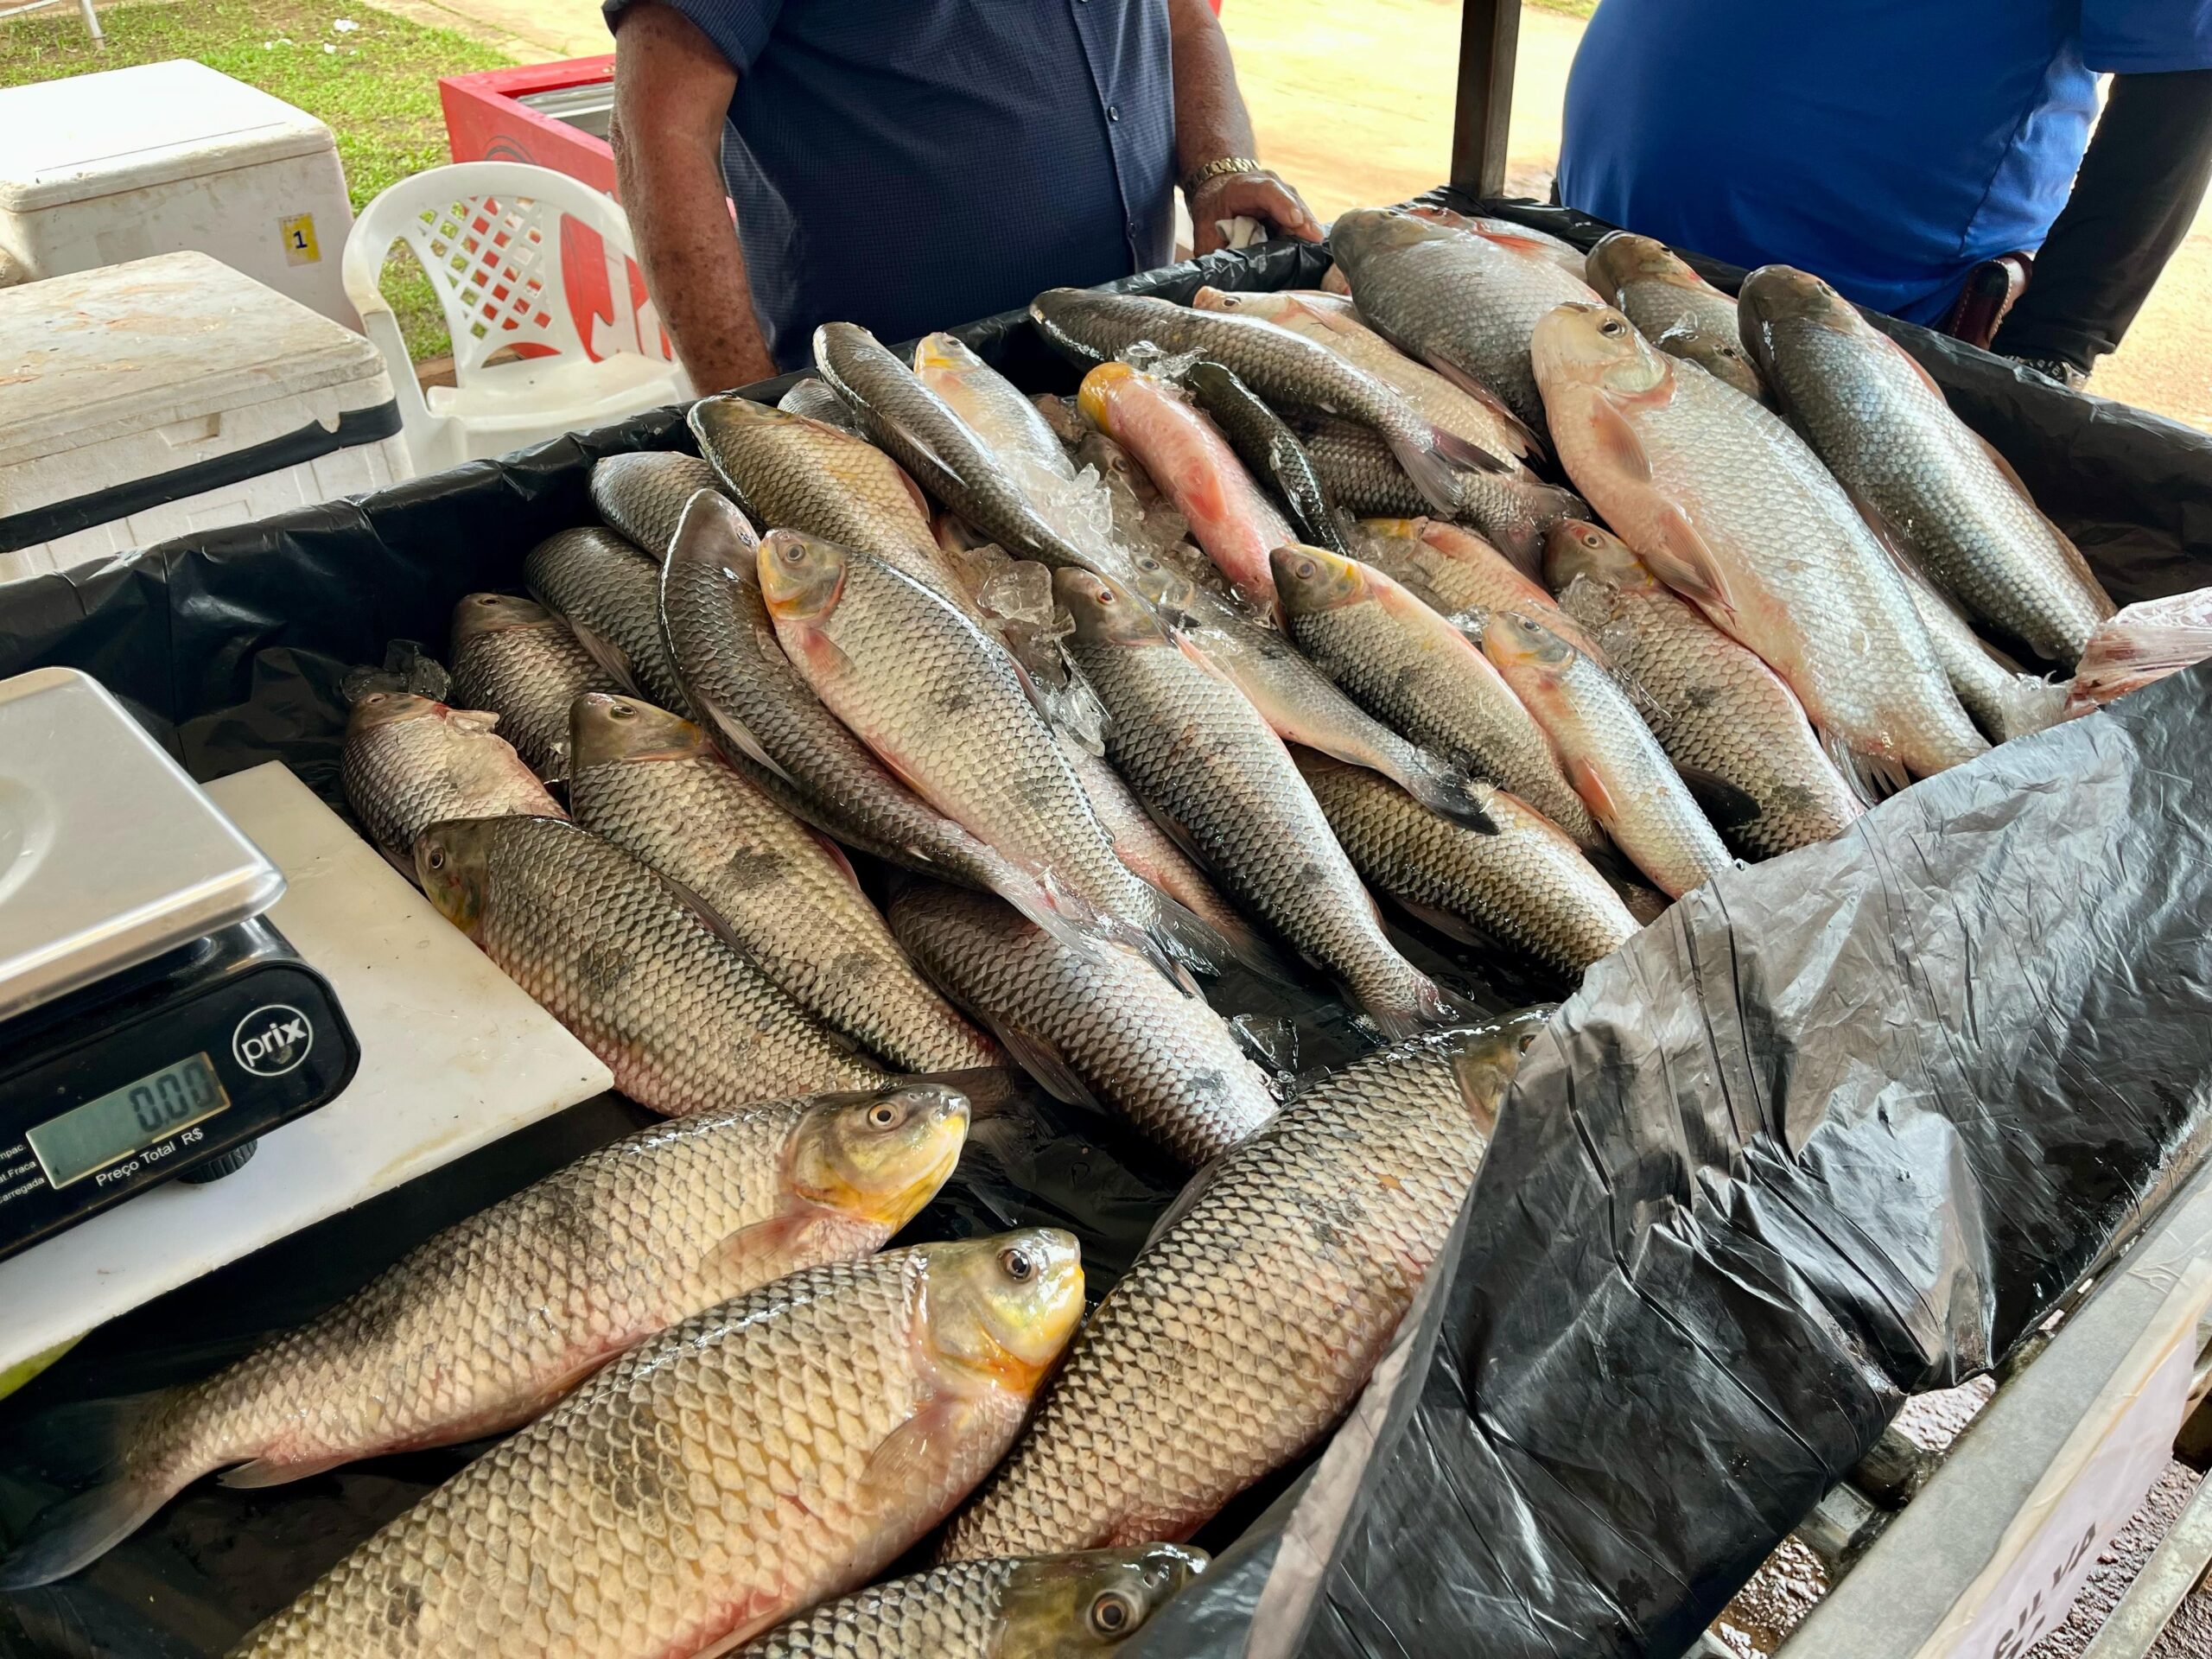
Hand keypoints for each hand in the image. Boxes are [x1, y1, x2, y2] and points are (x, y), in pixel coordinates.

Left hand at [1188, 169, 1322, 253]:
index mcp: (1242, 187)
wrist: (1219, 194)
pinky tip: (1312, 251)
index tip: (1295, 221)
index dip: (1281, 204)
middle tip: (1315, 240)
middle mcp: (1267, 185)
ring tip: (1317, 248)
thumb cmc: (1213, 212)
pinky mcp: (1290, 208)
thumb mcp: (1205, 231)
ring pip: (1299, 210)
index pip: (1265, 190)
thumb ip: (1213, 252)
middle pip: (1289, 200)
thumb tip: (1221, 281)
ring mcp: (1281, 194)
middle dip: (1303, 221)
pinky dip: (1305, 235)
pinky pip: (1301, 221)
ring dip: (1308, 230)